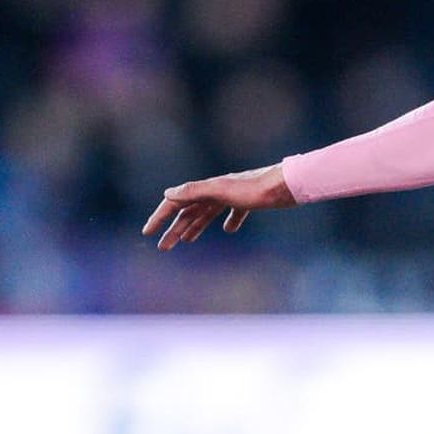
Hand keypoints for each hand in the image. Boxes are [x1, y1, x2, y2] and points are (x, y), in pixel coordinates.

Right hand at [142, 164, 295, 249]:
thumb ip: (195, 191)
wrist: (286, 185)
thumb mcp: (221, 190)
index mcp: (206, 188)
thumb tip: (168, 193)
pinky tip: (228, 230)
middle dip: (174, 229)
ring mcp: (231, 195)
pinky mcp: (248, 201)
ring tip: (185, 241)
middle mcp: (216, 190)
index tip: (148, 233)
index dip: (160, 217)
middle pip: (189, 211)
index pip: (176, 202)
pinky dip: (228, 222)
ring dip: (194, 226)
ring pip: (207, 213)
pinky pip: (233, 213)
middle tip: (163, 248)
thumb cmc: (255, 188)